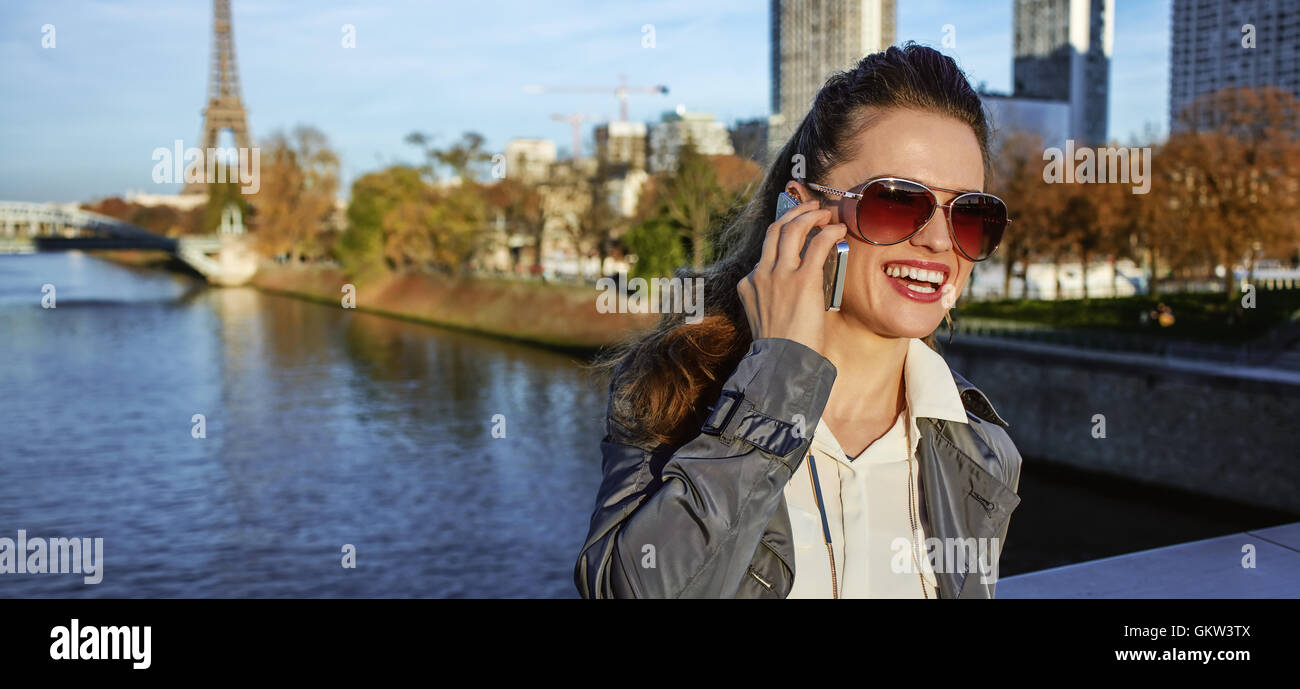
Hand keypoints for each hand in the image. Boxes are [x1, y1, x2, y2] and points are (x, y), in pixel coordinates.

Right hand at [736, 200, 847, 355]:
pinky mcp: (802, 281)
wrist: (781, 365)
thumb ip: (775, 299)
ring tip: (825, 213)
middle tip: (811, 208)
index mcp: (750, 285)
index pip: (765, 250)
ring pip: (792, 230)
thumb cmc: (781, 350)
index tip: (798, 227)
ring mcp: (780, 276)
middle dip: (794, 213)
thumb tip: (798, 292)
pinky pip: (817, 245)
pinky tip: (839, 231)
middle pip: (775, 231)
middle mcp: (761, 275)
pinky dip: (829, 233)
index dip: (784, 233)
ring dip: (810, 216)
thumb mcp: (768, 318)